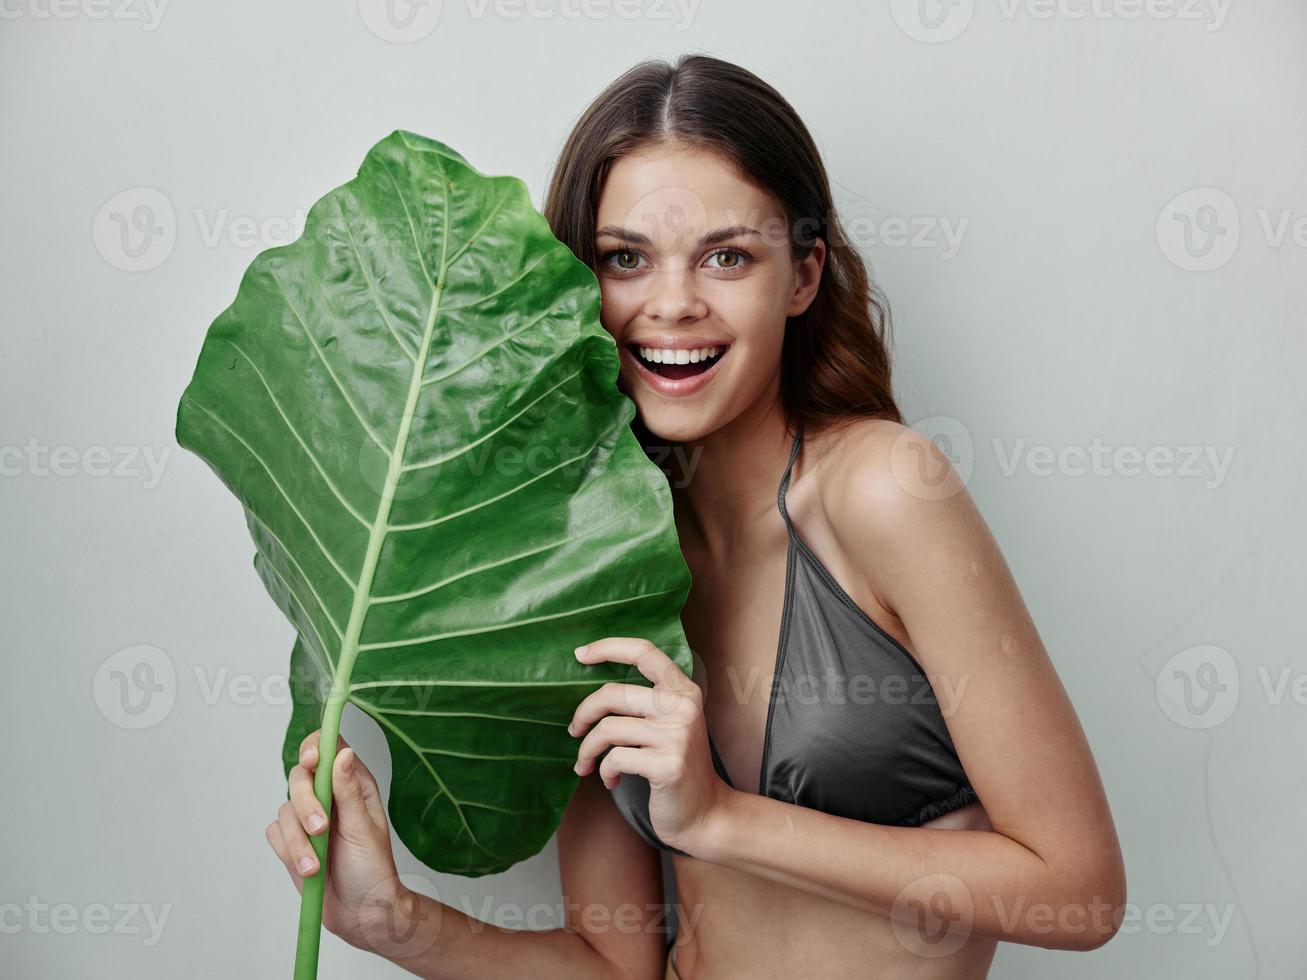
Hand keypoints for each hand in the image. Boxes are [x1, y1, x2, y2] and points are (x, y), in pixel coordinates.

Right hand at [266, 730, 415, 951]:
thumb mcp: (364, 828)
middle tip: (321, 829)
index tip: (311, 760)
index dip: (315, 747)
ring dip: (297, 839)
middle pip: (299, 777)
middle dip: (305, 804)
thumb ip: (349, 791)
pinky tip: (307, 868)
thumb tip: (343, 753)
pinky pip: (275, 833)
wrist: (361, 913)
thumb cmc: (373, 869)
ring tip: (316, 865)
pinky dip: (288, 850)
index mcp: (352, 784)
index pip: (328, 749)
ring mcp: (308, 818)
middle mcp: (329, 796)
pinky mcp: (292, 841)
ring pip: (285, 808)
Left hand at [569, 637, 735, 855]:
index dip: (609, 647)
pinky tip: (610, 780)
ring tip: (585, 764)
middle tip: (574, 730)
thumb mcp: (671, 725)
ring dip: (587, 749)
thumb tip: (594, 692)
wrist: (705, 814)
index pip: (645, 652)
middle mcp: (683, 707)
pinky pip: (615, 758)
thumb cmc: (677, 767)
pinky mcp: (667, 765)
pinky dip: (603, 771)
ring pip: (608, 728)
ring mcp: (676, 736)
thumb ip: (647, 702)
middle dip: (583, 713)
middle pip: (613, 694)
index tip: (580, 653)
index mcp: (684, 691)